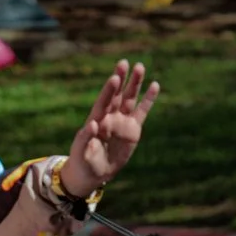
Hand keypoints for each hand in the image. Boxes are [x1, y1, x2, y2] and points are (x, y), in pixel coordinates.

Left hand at [61, 59, 159, 198]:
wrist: (93, 172)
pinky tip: (155, 85)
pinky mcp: (133, 129)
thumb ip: (85, 138)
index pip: (103, 102)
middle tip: (124, 63)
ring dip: (135, 84)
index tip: (114, 78)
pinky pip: (142, 111)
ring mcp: (122, 121)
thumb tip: (92, 124)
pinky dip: (148, 99)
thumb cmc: (82, 161)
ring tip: (140, 66)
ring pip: (130, 99)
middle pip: (116, 95)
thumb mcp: (81, 152)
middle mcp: (109, 116)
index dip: (108, 91)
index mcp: (95, 119)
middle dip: (121, 79)